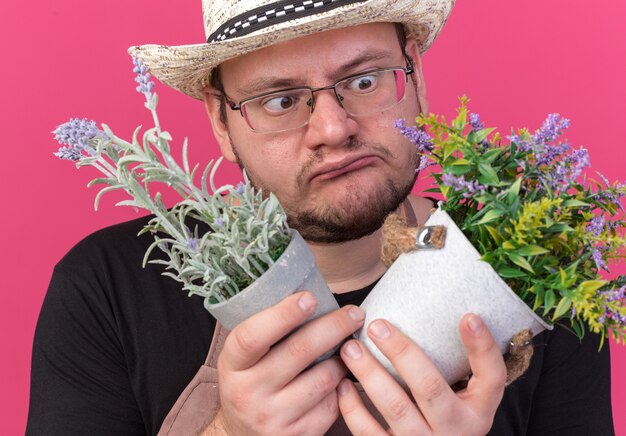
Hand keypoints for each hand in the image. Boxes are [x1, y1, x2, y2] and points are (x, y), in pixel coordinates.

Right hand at [211, 291, 364, 434]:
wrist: (243, 435)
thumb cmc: (250, 381)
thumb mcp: (244, 357)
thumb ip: (266, 331)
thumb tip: (308, 294)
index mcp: (232, 365)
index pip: (253, 336)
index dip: (282, 314)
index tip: (310, 298)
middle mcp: (248, 393)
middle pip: (298, 351)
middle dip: (334, 326)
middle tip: (354, 312)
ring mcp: (272, 418)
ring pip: (323, 377)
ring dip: (343, 357)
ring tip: (349, 346)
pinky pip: (332, 404)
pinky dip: (341, 386)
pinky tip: (340, 377)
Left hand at [337, 314, 506, 434]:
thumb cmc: (443, 419)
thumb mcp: (462, 397)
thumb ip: (457, 365)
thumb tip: (447, 311)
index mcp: (478, 411)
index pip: (492, 377)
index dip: (482, 347)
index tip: (468, 316)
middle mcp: (455, 430)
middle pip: (429, 387)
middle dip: (401, 353)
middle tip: (376, 325)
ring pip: (395, 407)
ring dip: (369, 374)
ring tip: (350, 348)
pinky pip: (369, 433)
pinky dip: (352, 407)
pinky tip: (342, 383)